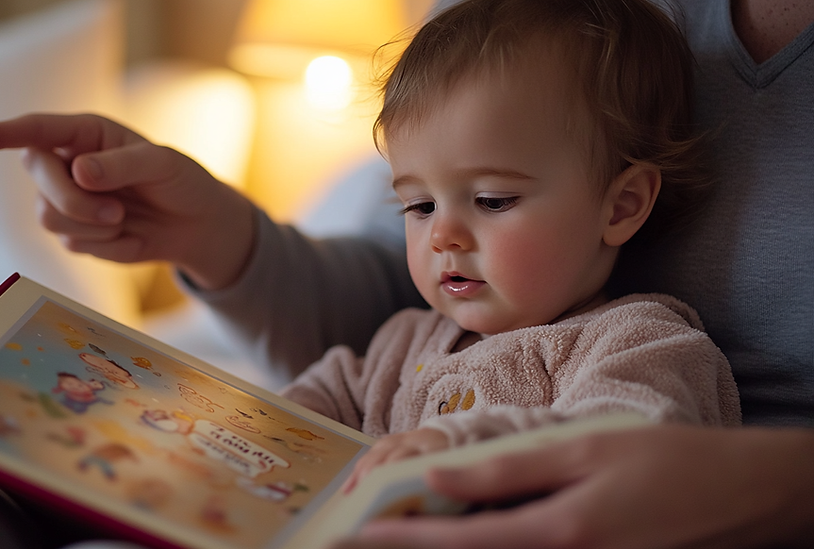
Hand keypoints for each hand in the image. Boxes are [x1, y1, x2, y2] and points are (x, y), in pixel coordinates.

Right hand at [0, 113, 256, 289]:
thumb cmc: (181, 182)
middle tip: (116, 212)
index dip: (0, 134)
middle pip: (40, 181)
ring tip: (125, 219)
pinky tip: (129, 235)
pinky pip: (73, 244)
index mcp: (85, 134)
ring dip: (93, 226)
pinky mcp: (75, 233)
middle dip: (74, 202)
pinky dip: (107, 245)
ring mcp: (66, 200)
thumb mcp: (162, 165)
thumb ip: (122, 165)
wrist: (195, 224)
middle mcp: (67, 164)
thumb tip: (80, 171)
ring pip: (49, 217)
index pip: (35, 131)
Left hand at [333, 425, 813, 548]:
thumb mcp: (585, 451)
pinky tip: (465, 529)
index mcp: (557, 535)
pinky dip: (487, 545)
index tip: (355, 535)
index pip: (458, 545)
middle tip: (366, 535)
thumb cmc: (665, 463)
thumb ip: (509, 469)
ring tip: (407, 528)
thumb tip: (440, 477)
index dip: (401, 541)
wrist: (738, 497)